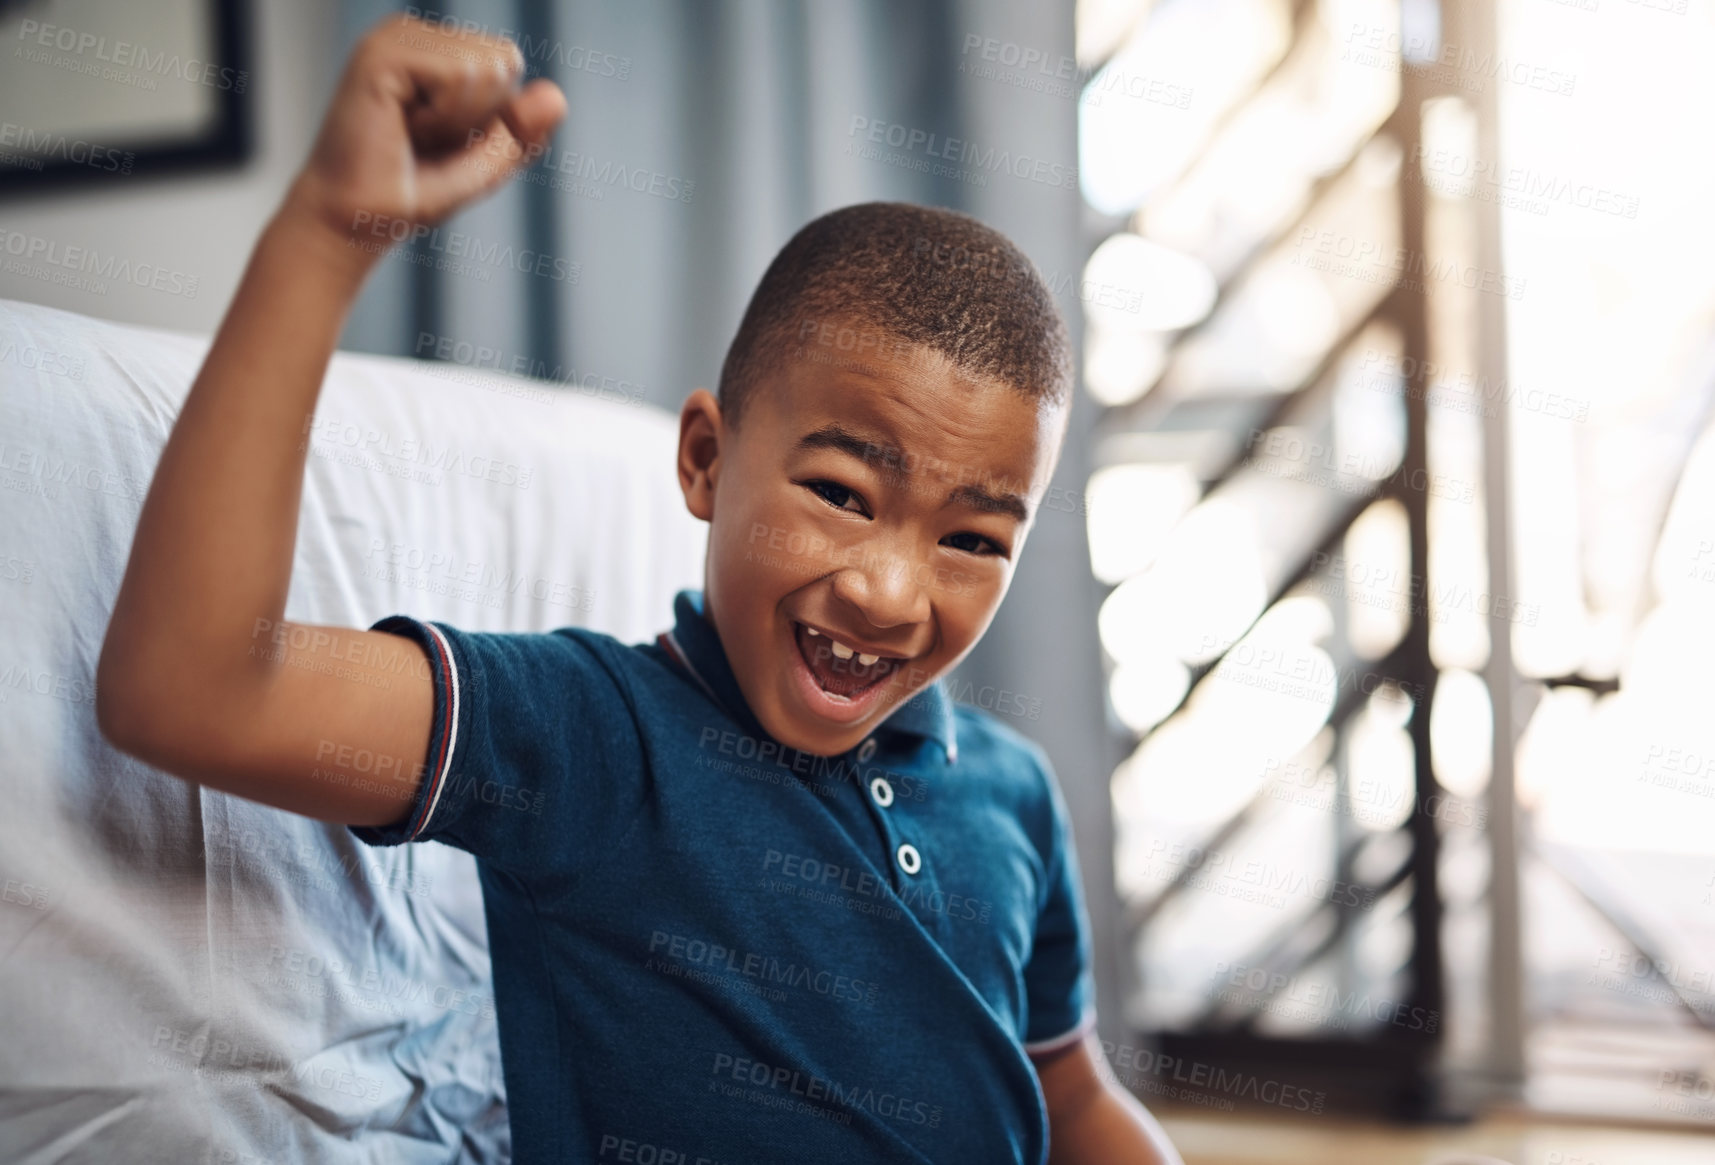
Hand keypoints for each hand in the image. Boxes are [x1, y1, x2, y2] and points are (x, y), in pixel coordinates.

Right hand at [281, 14, 566, 267]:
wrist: (355, 222)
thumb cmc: (410, 193)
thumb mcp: (486, 164)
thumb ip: (524, 130)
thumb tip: (558, 95)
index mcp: (433, 48)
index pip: (508, 62)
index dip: (492, 115)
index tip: (441, 139)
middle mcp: (413, 33)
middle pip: (503, 60)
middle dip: (478, 116)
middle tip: (423, 140)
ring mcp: (395, 37)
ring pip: (486, 68)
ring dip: (458, 120)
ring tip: (409, 134)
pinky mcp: (383, 53)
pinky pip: (460, 76)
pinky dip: (444, 118)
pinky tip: (401, 127)